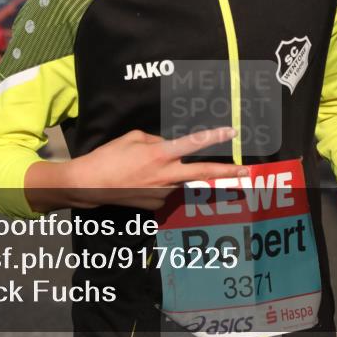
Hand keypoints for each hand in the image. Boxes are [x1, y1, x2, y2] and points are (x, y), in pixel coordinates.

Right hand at [62, 127, 248, 210]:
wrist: (90, 185)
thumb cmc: (108, 157)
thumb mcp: (133, 138)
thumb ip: (156, 141)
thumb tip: (167, 146)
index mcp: (161, 154)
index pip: (193, 143)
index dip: (214, 136)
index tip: (232, 132)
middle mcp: (166, 175)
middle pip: (203, 173)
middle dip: (227, 173)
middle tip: (246, 172)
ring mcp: (163, 192)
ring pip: (178, 179)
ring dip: (172, 173)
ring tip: (141, 169)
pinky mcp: (156, 204)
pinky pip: (165, 188)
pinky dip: (157, 182)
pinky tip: (138, 180)